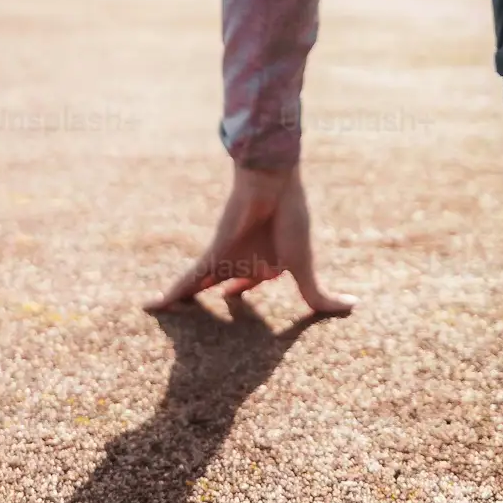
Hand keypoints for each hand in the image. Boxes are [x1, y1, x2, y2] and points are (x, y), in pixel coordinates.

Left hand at [146, 162, 354, 316]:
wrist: (272, 184)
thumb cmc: (290, 221)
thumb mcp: (304, 266)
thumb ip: (318, 295)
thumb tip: (352, 306)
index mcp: (266, 264)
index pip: (249, 284)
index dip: (241, 292)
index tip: (233, 300)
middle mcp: (242, 262)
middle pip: (219, 287)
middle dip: (209, 299)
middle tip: (195, 318)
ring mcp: (225, 260)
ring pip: (198, 287)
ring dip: (181, 301)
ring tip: (159, 315)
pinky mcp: (212, 255)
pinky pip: (187, 281)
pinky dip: (171, 295)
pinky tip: (151, 307)